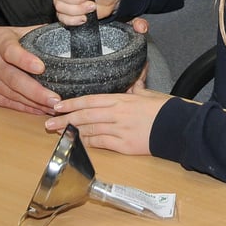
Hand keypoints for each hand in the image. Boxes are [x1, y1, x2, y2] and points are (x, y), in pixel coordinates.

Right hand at [0, 24, 58, 114]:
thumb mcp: (6, 31)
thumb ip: (31, 33)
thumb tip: (59, 31)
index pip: (12, 52)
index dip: (26, 60)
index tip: (40, 67)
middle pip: (15, 80)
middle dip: (36, 92)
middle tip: (55, 99)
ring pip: (13, 96)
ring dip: (34, 104)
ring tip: (54, 108)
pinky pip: (7, 104)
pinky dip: (24, 109)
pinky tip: (39, 111)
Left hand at [43, 78, 170, 154]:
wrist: (176, 126)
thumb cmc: (162, 108)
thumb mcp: (146, 93)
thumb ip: (134, 87)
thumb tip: (132, 79)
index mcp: (120, 99)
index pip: (89, 99)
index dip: (71, 102)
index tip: (57, 105)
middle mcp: (116, 113)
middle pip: (85, 115)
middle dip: (65, 119)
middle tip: (48, 122)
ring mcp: (119, 130)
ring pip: (89, 130)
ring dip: (72, 132)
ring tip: (58, 133)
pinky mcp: (124, 145)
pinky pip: (101, 143)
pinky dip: (88, 142)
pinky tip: (78, 142)